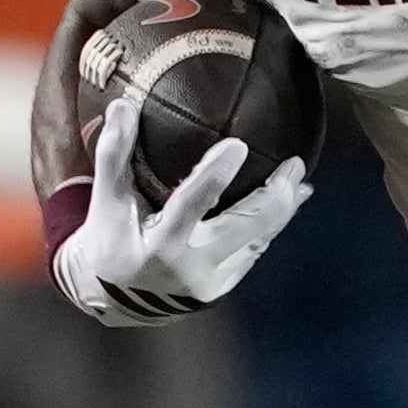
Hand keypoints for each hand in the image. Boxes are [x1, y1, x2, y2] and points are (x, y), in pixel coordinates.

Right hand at [53, 95, 308, 326]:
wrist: (114, 302)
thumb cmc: (110, 243)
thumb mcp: (105, 204)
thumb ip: (114, 156)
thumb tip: (124, 105)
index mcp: (160, 244)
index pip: (191, 204)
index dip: (215, 174)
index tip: (238, 145)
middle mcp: (191, 266)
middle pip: (245, 226)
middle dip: (276, 196)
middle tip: (295, 165)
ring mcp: (211, 281)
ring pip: (257, 241)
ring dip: (283, 211)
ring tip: (302, 185)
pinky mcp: (221, 287)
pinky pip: (253, 253)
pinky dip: (269, 229)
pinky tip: (283, 208)